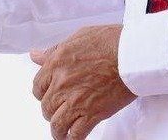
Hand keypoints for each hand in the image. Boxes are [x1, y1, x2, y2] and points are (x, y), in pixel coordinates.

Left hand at [30, 24, 134, 139]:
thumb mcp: (76, 38)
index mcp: (56, 63)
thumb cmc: (109, 42)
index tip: (47, 96)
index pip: (38, 86)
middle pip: (47, 106)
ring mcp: (76, 100)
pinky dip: (73, 138)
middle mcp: (62, 83)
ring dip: (58, 130)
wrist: (132, 54)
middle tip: (58, 111)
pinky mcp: (93, 113)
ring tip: (61, 132)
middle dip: (51, 111)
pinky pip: (76, 133)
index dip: (42, 93)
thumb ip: (54, 51)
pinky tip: (74, 138)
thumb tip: (36, 55)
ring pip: (57, 124)